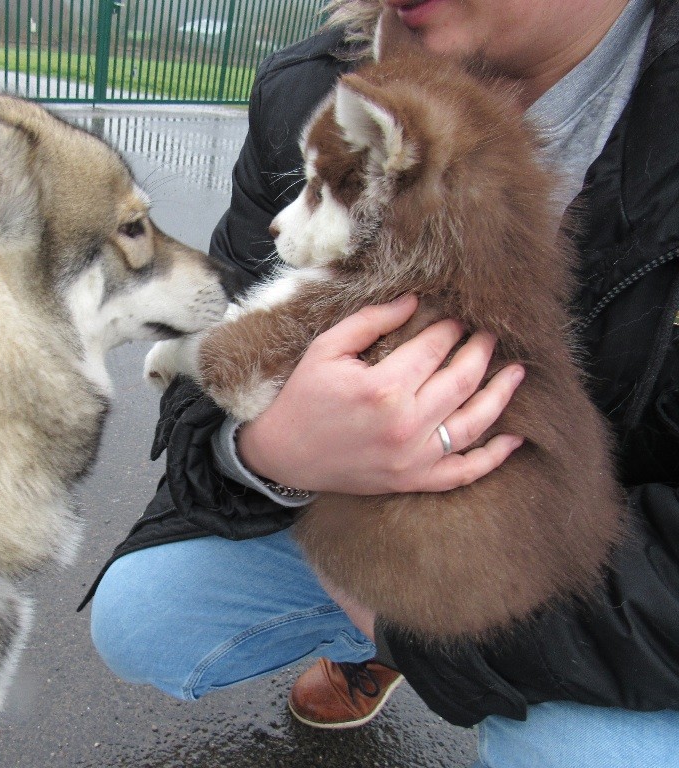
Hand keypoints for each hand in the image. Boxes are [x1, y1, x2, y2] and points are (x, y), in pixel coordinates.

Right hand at [236, 294, 524, 494]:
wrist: (284, 454)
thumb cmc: (304, 398)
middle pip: (462, 379)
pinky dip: (494, 457)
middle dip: (481, 351)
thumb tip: (415, 301)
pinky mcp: (415, 480)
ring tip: (516, 372)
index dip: (450, 328)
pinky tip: (515, 438)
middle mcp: (406, 424)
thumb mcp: (326, 349)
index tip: (457, 317)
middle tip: (490, 334)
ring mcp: (414, 457)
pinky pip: (465, 471)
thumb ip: (371, 321)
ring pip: (475, 422)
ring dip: (501, 394)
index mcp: (384, 387)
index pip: (435, 348)